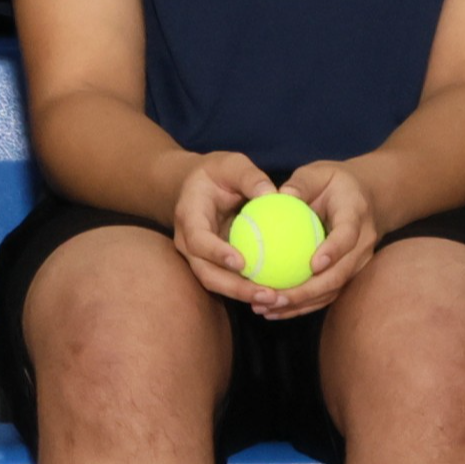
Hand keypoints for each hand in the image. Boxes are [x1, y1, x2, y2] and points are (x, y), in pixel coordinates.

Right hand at [169, 152, 279, 306]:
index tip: (241, 262)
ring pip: (217, 283)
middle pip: (206, 273)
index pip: (198, 240)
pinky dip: (248, 289)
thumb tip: (273, 194)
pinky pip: (228, 280)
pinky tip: (275, 294)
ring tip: (274, 299)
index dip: (216, 253)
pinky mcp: (212, 264)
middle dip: (235, 288)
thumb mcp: (231, 164)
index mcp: (189, 217)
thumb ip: (250, 177)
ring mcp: (199, 257)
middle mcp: (189, 243)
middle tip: (266, 293)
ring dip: (243, 295)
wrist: (195, 187)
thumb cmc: (216, 173)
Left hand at [261, 160, 384, 319]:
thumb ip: (301, 183)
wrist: (369, 198)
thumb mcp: (320, 173)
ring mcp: (358, 264)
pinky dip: (301, 306)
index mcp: (356, 216)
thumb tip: (278, 194)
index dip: (332, 251)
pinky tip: (273, 310)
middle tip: (275, 297)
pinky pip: (326, 295)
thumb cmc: (336, 183)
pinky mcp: (348, 275)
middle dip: (308, 291)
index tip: (313, 264)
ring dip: (300, 304)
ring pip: (332, 290)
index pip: (347, 237)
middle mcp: (362, 245)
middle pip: (339, 274)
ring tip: (266, 308)